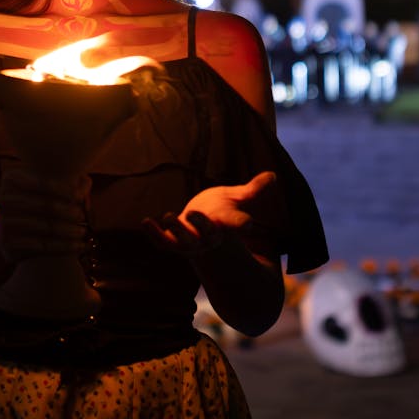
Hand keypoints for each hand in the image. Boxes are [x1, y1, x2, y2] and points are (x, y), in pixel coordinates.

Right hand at [0, 166, 90, 262]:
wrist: (16, 230)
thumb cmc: (40, 200)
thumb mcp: (50, 185)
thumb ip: (70, 181)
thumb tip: (86, 185)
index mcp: (11, 178)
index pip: (43, 183)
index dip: (64, 189)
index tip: (80, 197)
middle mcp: (3, 198)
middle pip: (44, 205)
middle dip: (67, 211)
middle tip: (82, 215)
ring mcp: (3, 221)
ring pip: (44, 226)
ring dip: (67, 230)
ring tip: (82, 231)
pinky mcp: (7, 242)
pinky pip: (39, 245)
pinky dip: (62, 247)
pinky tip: (77, 247)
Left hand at [143, 171, 277, 257]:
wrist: (202, 232)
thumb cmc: (221, 211)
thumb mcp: (237, 198)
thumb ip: (253, 190)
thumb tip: (273, 175)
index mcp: (228, 224)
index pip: (238, 224)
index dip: (242, 223)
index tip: (248, 224)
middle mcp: (211, 236)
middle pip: (208, 234)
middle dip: (201, 226)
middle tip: (193, 212)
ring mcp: (192, 242)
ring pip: (184, 241)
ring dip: (176, 230)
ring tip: (168, 215)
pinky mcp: (174, 243)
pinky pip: (163, 243)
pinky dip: (154, 234)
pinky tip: (145, 222)